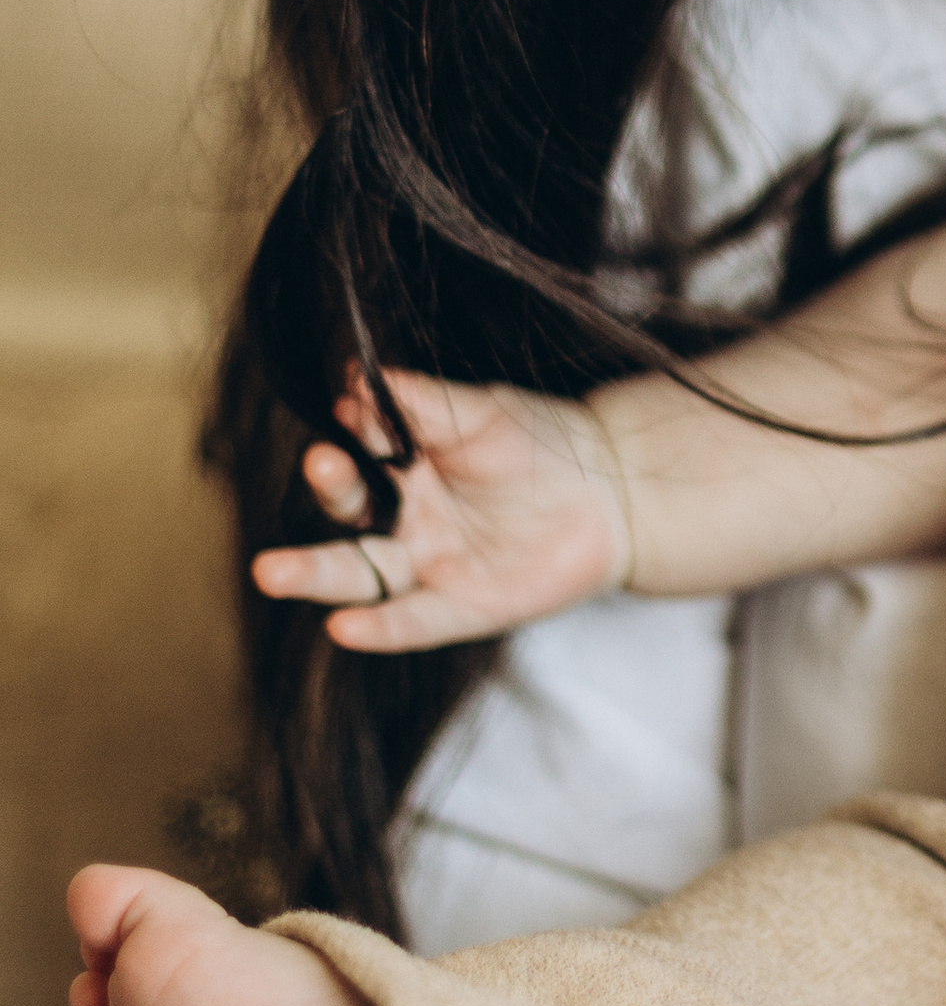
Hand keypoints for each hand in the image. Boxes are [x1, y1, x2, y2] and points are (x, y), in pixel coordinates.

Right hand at [254, 369, 633, 651]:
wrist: (617, 492)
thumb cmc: (546, 442)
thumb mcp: (483, 413)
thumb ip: (422, 401)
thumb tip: (356, 377)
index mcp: (406, 465)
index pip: (360, 452)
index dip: (355, 432)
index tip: (352, 409)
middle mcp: (407, 518)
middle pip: (349, 513)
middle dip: (329, 490)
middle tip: (320, 462)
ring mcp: (430, 564)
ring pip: (359, 574)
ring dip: (313, 574)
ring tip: (269, 571)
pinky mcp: (461, 608)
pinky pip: (411, 622)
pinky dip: (378, 628)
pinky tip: (342, 627)